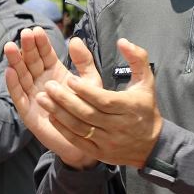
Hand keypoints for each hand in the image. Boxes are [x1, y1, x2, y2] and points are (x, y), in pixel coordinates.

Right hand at [4, 27, 98, 169]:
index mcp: (54, 72)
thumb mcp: (90, 82)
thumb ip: (84, 62)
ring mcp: (33, 95)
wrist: (86, 138)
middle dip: (27, 48)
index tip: (37, 30)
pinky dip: (13, 85)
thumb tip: (75, 39)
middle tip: (24, 34)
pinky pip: (19, 96)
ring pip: (21, 76)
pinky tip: (10, 72)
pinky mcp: (28, 111)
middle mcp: (41, 81)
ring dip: (16, 62)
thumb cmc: (88, 108)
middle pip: (31, 61)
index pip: (45, 54)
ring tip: (10, 47)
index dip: (40, 43)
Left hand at [40, 38, 161, 168]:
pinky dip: (63, 129)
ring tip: (42, 98)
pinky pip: (79, 141)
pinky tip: (51, 116)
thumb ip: (137, 58)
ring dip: (59, 113)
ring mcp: (108, 141)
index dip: (86, 90)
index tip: (69, 78)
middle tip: (48, 86)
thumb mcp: (146, 81)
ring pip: (80, 128)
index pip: (104, 100)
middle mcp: (118, 126)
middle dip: (66, 100)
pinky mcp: (100, 152)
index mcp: (129, 107)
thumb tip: (122, 41)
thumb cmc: (145, 107)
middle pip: (88, 114)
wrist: (151, 145)